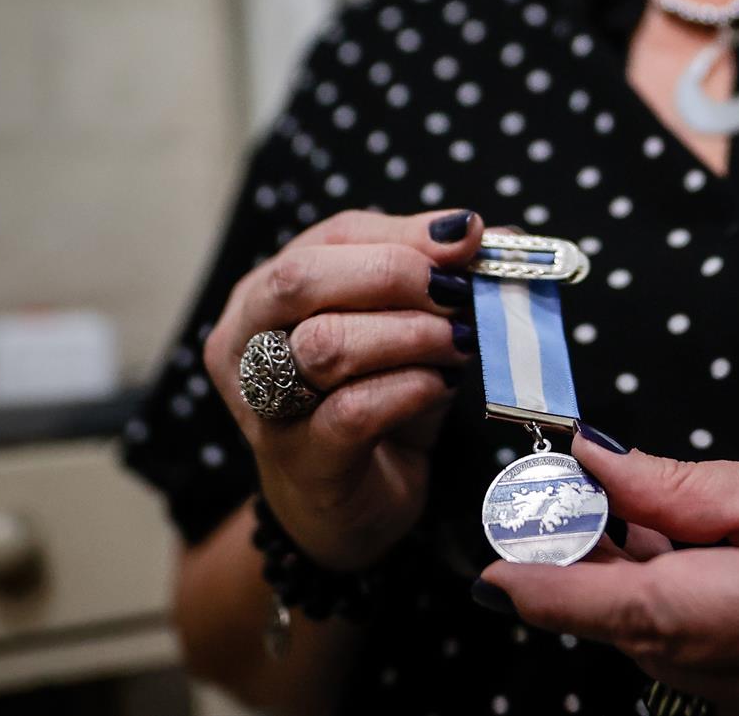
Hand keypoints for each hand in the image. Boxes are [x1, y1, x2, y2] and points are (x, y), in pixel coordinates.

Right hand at [203, 208, 483, 569]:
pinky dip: (411, 388)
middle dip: (393, 274)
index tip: (469, 237)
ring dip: (411, 335)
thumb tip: (492, 234)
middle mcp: (246, 342)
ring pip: (326, 344)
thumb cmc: (376, 402)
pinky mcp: (301, 460)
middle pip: (302, 279)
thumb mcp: (403, 328)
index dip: (406, 233)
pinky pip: (354, 410)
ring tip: (459, 342)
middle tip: (456, 292)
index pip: (333, 237)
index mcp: (265, 292)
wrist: (354, 506)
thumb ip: (434, 278)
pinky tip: (441, 385)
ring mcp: (263, 405)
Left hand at [480, 438, 738, 715]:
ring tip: (635, 529)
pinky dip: (685, 630)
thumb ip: (690, 490)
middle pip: (645, 641)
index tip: (492, 570)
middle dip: (590, 580)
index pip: (640, 613)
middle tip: (557, 508)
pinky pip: (713, 681)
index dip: (555, 593)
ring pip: (672, 665)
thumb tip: (597, 469)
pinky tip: (691, 576)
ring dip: (639, 603)